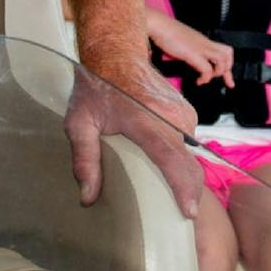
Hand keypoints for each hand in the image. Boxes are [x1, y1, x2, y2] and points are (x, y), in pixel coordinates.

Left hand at [66, 60, 203, 220]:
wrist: (116, 52)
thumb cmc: (96, 86)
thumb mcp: (79, 122)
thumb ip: (84, 159)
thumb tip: (87, 197)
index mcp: (148, 121)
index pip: (173, 160)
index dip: (184, 189)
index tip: (189, 213)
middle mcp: (173, 117)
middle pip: (190, 164)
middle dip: (190, 192)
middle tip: (181, 218)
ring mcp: (184, 113)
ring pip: (191, 155)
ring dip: (184, 175)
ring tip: (173, 196)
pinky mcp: (186, 112)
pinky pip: (188, 143)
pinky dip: (182, 159)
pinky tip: (168, 170)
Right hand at [149, 20, 233, 86]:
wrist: (158, 24)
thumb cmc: (165, 32)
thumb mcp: (181, 42)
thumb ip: (188, 50)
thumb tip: (186, 58)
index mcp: (203, 40)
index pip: (223, 50)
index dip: (228, 65)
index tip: (228, 78)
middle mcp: (204, 43)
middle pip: (228, 53)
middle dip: (228, 70)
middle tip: (225, 81)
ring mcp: (200, 47)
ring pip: (222, 60)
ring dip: (218, 73)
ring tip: (207, 78)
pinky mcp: (193, 53)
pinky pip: (207, 69)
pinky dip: (205, 78)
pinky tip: (199, 81)